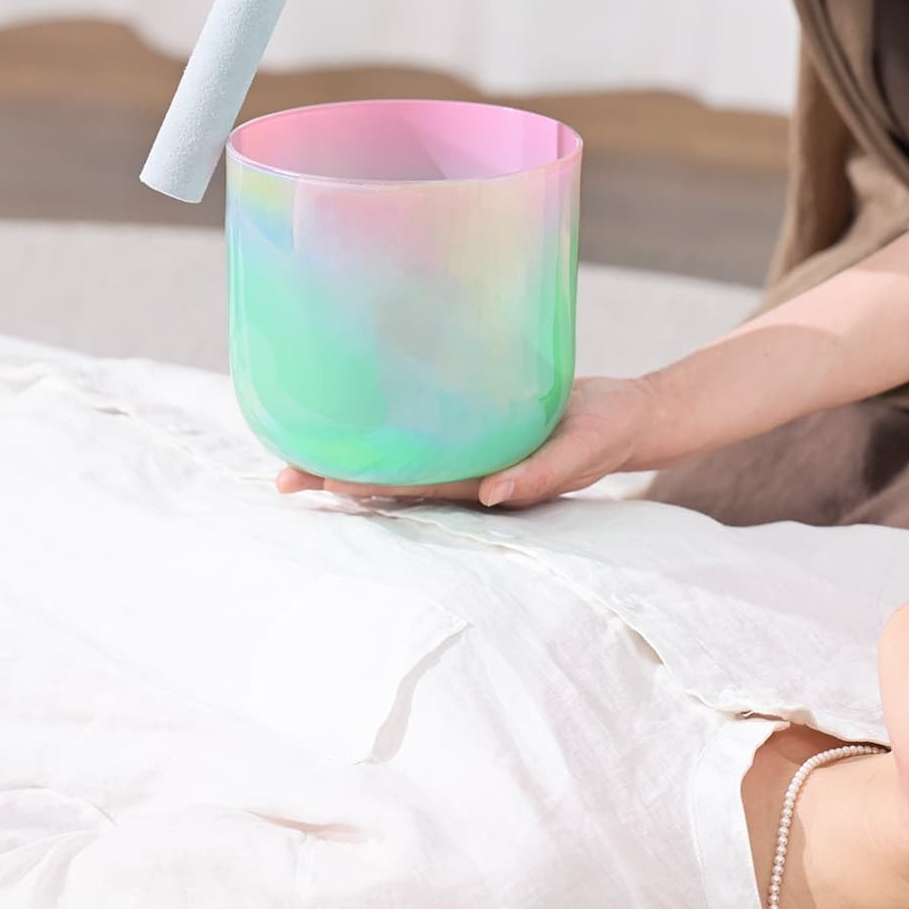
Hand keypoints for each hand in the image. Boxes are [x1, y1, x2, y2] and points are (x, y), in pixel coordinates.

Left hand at [275, 376, 661, 508]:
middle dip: (340, 478)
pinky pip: (422, 436)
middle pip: (396, 482)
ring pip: (400, 461)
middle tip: (283, 479)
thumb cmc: (609, 431)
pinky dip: (384, 433)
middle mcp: (471, 475)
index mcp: (492, 485)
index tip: (326, 481)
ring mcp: (469, 454)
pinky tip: (349, 423)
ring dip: (350, 460)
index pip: (421, 489)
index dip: (373, 487)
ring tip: (294, 456)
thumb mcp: (586, 449)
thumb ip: (543, 471)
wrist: (626, 414)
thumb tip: (494, 493)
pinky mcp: (474, 428)